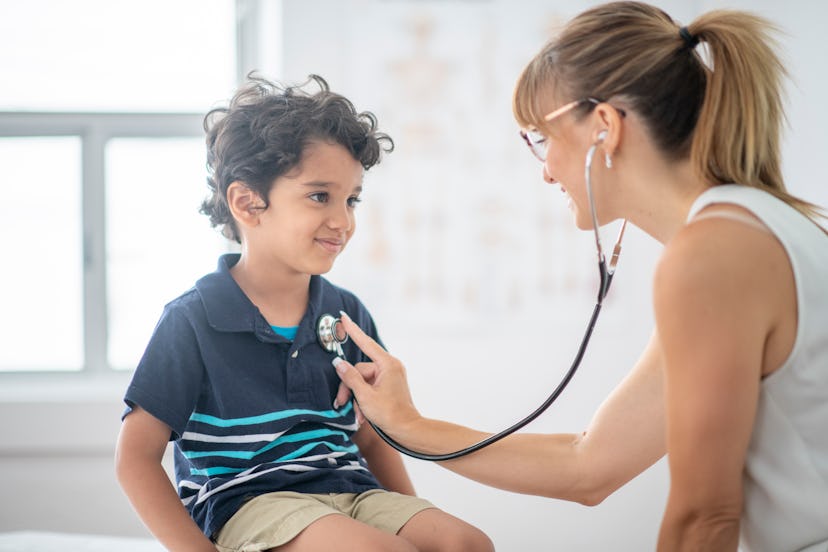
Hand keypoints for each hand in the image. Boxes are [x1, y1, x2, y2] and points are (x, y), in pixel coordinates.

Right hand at [333, 312, 420, 436]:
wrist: (407, 430)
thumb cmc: (389, 414)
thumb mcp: (365, 396)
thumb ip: (350, 378)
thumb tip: (339, 363)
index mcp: (387, 364)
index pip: (366, 343)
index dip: (353, 330)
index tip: (343, 317)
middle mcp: (390, 367)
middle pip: (359, 370)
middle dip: (349, 388)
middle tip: (342, 403)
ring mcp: (390, 376)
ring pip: (362, 381)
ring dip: (356, 398)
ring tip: (358, 414)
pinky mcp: (388, 385)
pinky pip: (369, 387)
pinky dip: (363, 400)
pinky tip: (362, 415)